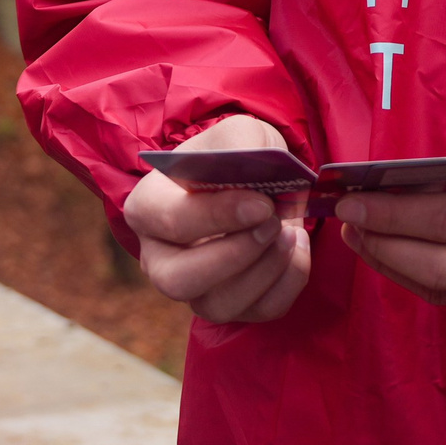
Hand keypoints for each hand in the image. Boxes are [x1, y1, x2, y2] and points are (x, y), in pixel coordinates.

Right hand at [122, 114, 312, 323]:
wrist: (258, 179)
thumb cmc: (237, 156)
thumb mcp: (238, 133)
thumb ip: (240, 144)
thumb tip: (250, 174)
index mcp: (148, 207)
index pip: (168, 222)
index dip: (217, 216)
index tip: (261, 204)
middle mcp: (160, 257)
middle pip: (177, 281)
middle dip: (234, 255)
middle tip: (272, 222)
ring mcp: (194, 288)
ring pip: (217, 305)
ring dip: (265, 270)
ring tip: (291, 232)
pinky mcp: (232, 304)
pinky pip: (258, 310)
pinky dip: (287, 282)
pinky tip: (297, 247)